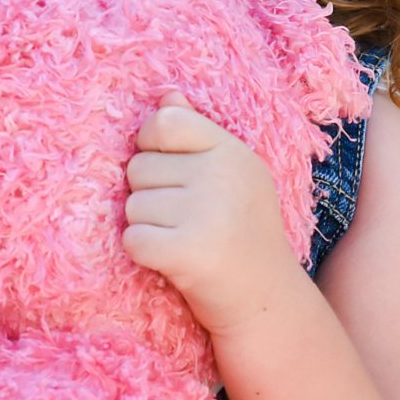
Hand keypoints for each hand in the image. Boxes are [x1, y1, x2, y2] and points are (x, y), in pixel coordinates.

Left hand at [123, 93, 300, 337]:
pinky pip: (133, 239)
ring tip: (184, 241)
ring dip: (147, 228)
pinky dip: (144, 255)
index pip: (165, 123)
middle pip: (139, 168)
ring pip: (133, 206)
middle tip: (186, 222)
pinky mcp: (189, 251)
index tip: (170, 176)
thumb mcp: (230, 177)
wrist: (267, 302)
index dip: (152, 147)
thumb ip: (197, 136)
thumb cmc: (242, 235)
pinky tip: (173, 263)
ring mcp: (208, 213)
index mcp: (233, 152)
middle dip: (150, 197)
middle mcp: (223, 176)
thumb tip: (167, 96)